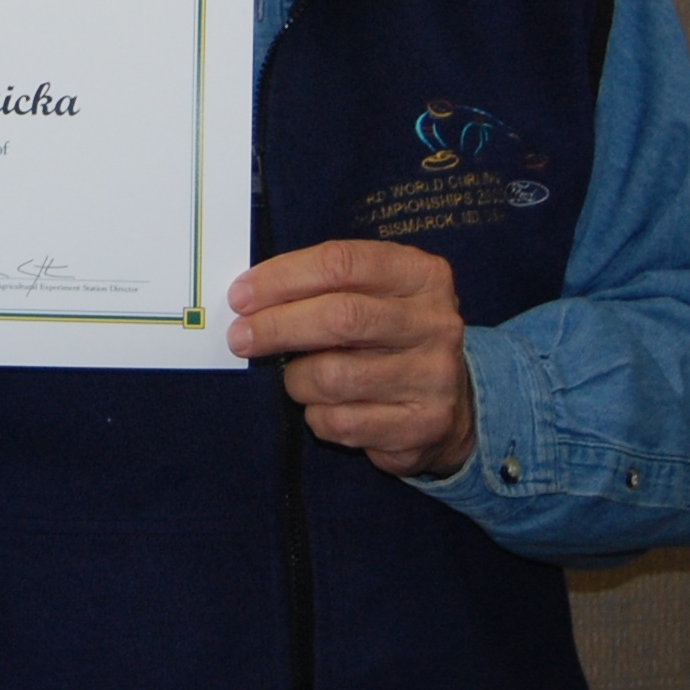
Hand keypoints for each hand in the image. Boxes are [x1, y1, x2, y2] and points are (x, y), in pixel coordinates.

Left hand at [225, 239, 475, 477]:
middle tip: (239, 337)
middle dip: (277, 327)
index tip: (241, 295)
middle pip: (340, 317)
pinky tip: (323, 407)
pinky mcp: (423, 426)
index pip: (341, 263)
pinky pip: (341, 422)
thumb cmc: (388, 338)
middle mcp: (436, 322)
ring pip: (334, 376)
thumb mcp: (372, 295)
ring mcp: (434, 377)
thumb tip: (248, 296)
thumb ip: (322, 286)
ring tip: (295, 377)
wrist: (450, 404)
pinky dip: (316, 415)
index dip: (282, 278)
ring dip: (296, 379)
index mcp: (422, 275)